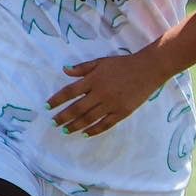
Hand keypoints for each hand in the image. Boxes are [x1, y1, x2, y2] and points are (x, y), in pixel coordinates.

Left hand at [48, 50, 172, 136]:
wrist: (148, 69)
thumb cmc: (123, 64)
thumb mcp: (102, 61)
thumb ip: (83, 67)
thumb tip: (64, 70)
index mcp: (94, 80)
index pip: (70, 92)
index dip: (57, 100)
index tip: (47, 106)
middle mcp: (100, 93)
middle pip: (77, 108)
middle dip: (63, 117)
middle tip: (53, 123)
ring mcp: (111, 104)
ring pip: (88, 119)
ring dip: (74, 126)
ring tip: (65, 131)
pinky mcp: (122, 112)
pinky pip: (105, 124)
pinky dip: (94, 130)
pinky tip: (85, 134)